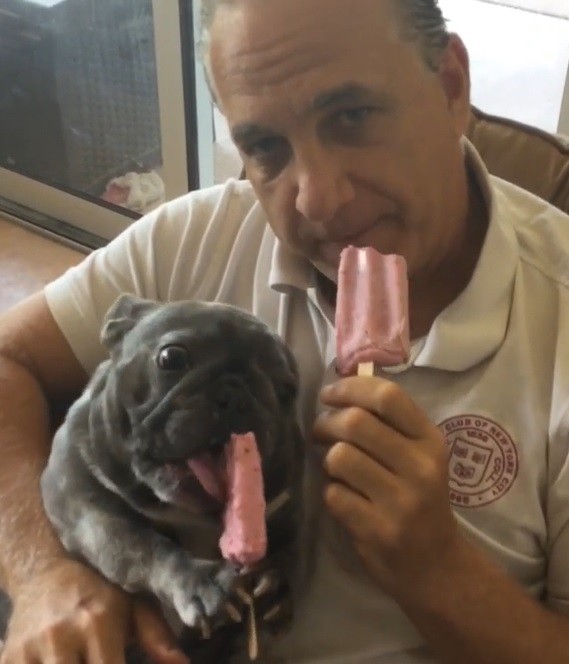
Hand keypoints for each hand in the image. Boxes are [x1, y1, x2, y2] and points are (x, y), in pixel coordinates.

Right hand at [0, 558, 188, 663]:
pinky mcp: (8, 659)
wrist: (44, 573)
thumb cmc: (98, 591)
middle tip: (101, 662)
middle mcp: (61, 637)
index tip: (124, 663)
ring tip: (84, 661)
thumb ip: (158, 636)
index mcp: (98, 622)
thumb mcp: (132, 604)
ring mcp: (30, 650)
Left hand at [314, 376, 459, 602]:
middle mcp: (420, 468)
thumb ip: (389, 424)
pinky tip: (344, 498)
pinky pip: (334, 494)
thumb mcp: (420, 457)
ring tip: (335, 468)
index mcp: (430, 442)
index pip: (387, 396)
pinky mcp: (378, 531)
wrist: (436, 567)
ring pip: (339, 457)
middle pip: (355, 423)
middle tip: (320, 431)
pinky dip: (332, 493)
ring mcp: (401, 502)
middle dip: (326, 422)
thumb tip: (340, 387)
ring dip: (328, 460)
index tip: (329, 395)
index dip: (350, 387)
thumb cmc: (420, 500)